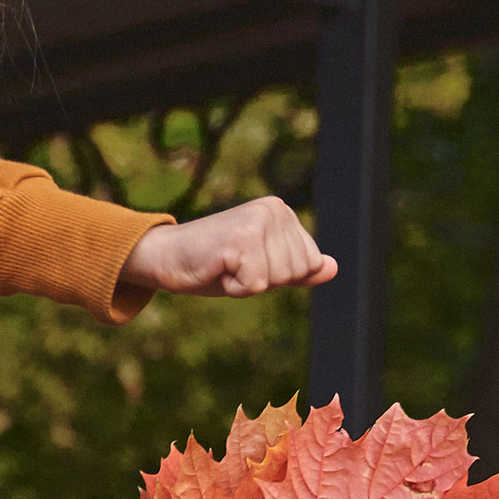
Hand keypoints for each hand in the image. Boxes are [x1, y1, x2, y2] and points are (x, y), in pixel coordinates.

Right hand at [119, 198, 334, 298]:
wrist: (165, 257)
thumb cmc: (213, 264)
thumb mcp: (262, 267)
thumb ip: (297, 268)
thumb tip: (332, 268)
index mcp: (282, 212)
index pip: (310, 263)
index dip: (278, 276)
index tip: (248, 264)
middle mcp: (274, 210)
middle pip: (296, 272)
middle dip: (264, 281)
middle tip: (234, 266)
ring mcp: (258, 222)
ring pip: (277, 279)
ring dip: (248, 285)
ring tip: (226, 267)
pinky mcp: (242, 239)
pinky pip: (255, 286)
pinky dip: (234, 288)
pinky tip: (217, 269)